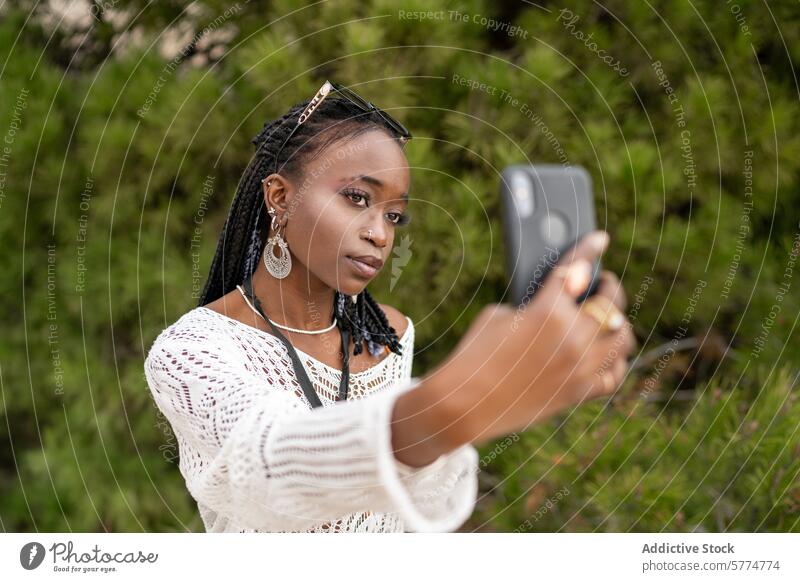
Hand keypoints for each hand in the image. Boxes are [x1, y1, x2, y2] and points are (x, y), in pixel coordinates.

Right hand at [422, 230, 635, 448]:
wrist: (466, 403)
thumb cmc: (476, 353)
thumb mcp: (499, 315)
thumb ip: (536, 304)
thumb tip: (559, 303)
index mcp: (548, 310)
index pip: (576, 269)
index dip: (589, 248)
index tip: (600, 239)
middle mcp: (572, 337)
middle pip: (611, 304)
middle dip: (610, 288)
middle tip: (604, 283)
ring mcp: (580, 367)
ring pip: (622, 339)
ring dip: (618, 325)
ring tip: (610, 319)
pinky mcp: (579, 393)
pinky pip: (615, 375)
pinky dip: (614, 362)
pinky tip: (607, 354)